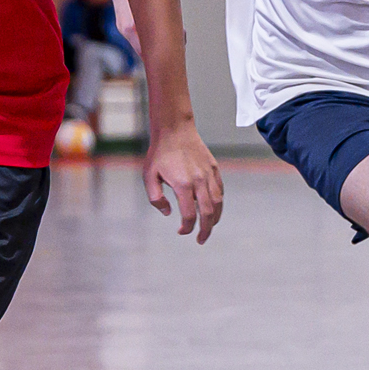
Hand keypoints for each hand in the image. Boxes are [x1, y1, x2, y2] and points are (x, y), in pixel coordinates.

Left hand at [142, 121, 223, 243]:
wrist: (174, 129)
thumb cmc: (159, 153)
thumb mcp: (149, 176)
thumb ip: (156, 198)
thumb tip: (168, 213)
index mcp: (183, 185)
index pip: (190, 215)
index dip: (187, 228)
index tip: (181, 232)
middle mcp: (199, 181)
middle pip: (208, 213)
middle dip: (205, 230)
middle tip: (201, 240)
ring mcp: (209, 174)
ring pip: (218, 203)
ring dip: (215, 219)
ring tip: (209, 227)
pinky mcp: (214, 168)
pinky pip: (220, 191)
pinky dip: (218, 203)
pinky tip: (213, 209)